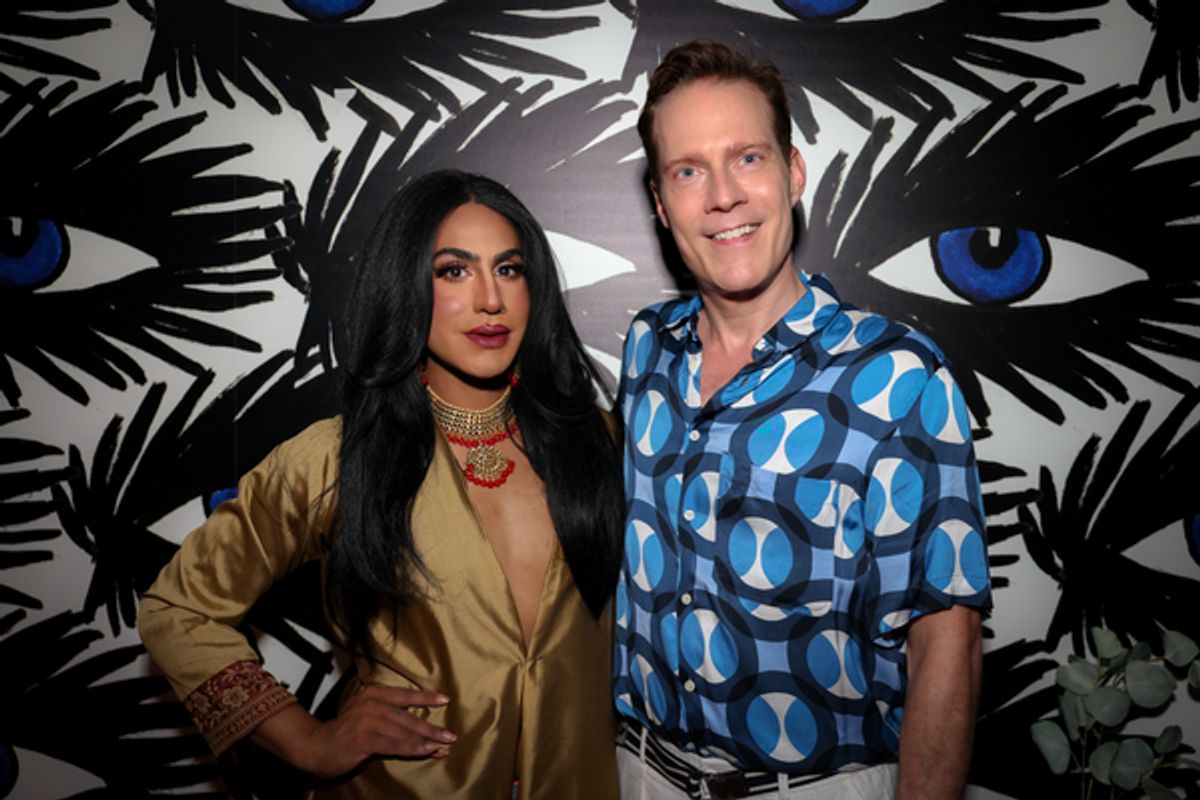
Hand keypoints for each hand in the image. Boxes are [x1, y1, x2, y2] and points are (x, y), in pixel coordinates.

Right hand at [253, 685, 455, 778]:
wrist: (316, 745)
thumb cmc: (343, 731)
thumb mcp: (363, 712)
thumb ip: (386, 712)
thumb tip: (414, 720)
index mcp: (373, 694)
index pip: (405, 695)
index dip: (426, 698)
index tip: (445, 700)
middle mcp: (372, 704)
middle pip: (408, 717)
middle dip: (431, 727)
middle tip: (450, 735)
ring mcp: (368, 721)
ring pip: (404, 732)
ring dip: (425, 741)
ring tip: (442, 746)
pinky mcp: (365, 739)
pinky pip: (394, 745)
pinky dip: (412, 748)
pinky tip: (425, 752)